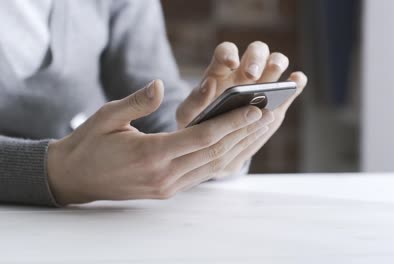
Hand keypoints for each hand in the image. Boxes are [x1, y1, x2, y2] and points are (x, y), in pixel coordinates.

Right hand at [47, 80, 273, 204]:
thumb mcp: (107, 117)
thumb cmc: (89, 144)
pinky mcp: (168, 191)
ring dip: (239, 147)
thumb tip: (161, 85)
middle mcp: (164, 175)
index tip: (255, 110)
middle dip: (244, 134)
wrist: (73, 179)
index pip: (202, 137)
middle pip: (215, 153)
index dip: (231, 123)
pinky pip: (203, 174)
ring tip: (260, 129)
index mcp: (151, 155)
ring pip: (213, 166)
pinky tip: (236, 145)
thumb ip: (138, 102)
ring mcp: (167, 186)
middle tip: (268, 115)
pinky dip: (223, 158)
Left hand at [176, 41, 307, 177]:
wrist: (215, 146)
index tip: (231, 63)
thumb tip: (208, 83)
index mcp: (220, 71)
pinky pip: (291, 84)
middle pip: (256, 51)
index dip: (229, 53)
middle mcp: (244, 72)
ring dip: (278, 64)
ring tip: (274, 78)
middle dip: (256, 59)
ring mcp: (264, 84)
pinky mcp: (279, 100)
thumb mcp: (189, 115)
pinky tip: (297, 81)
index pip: (226, 51)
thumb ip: (194, 100)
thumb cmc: (198, 126)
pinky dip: (297, 80)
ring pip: (276, 62)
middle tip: (251, 75)